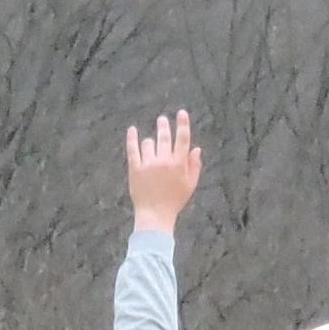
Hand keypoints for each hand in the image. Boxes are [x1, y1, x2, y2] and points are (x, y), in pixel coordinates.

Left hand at [126, 111, 202, 232]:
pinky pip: (133, 149)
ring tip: (151, 146)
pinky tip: (132, 130)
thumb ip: (194, 166)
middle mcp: (164, 161)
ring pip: (149, 143)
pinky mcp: (135, 169)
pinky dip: (132, 138)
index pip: (183, 138)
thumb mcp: (190, 185)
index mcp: (179, 164)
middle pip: (164, 136)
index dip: (183, 124)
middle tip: (162, 120)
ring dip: (151, 142)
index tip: (181, 113)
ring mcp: (148, 164)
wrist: (155, 215)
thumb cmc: (174, 201)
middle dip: (164, 125)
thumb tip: (196, 148)